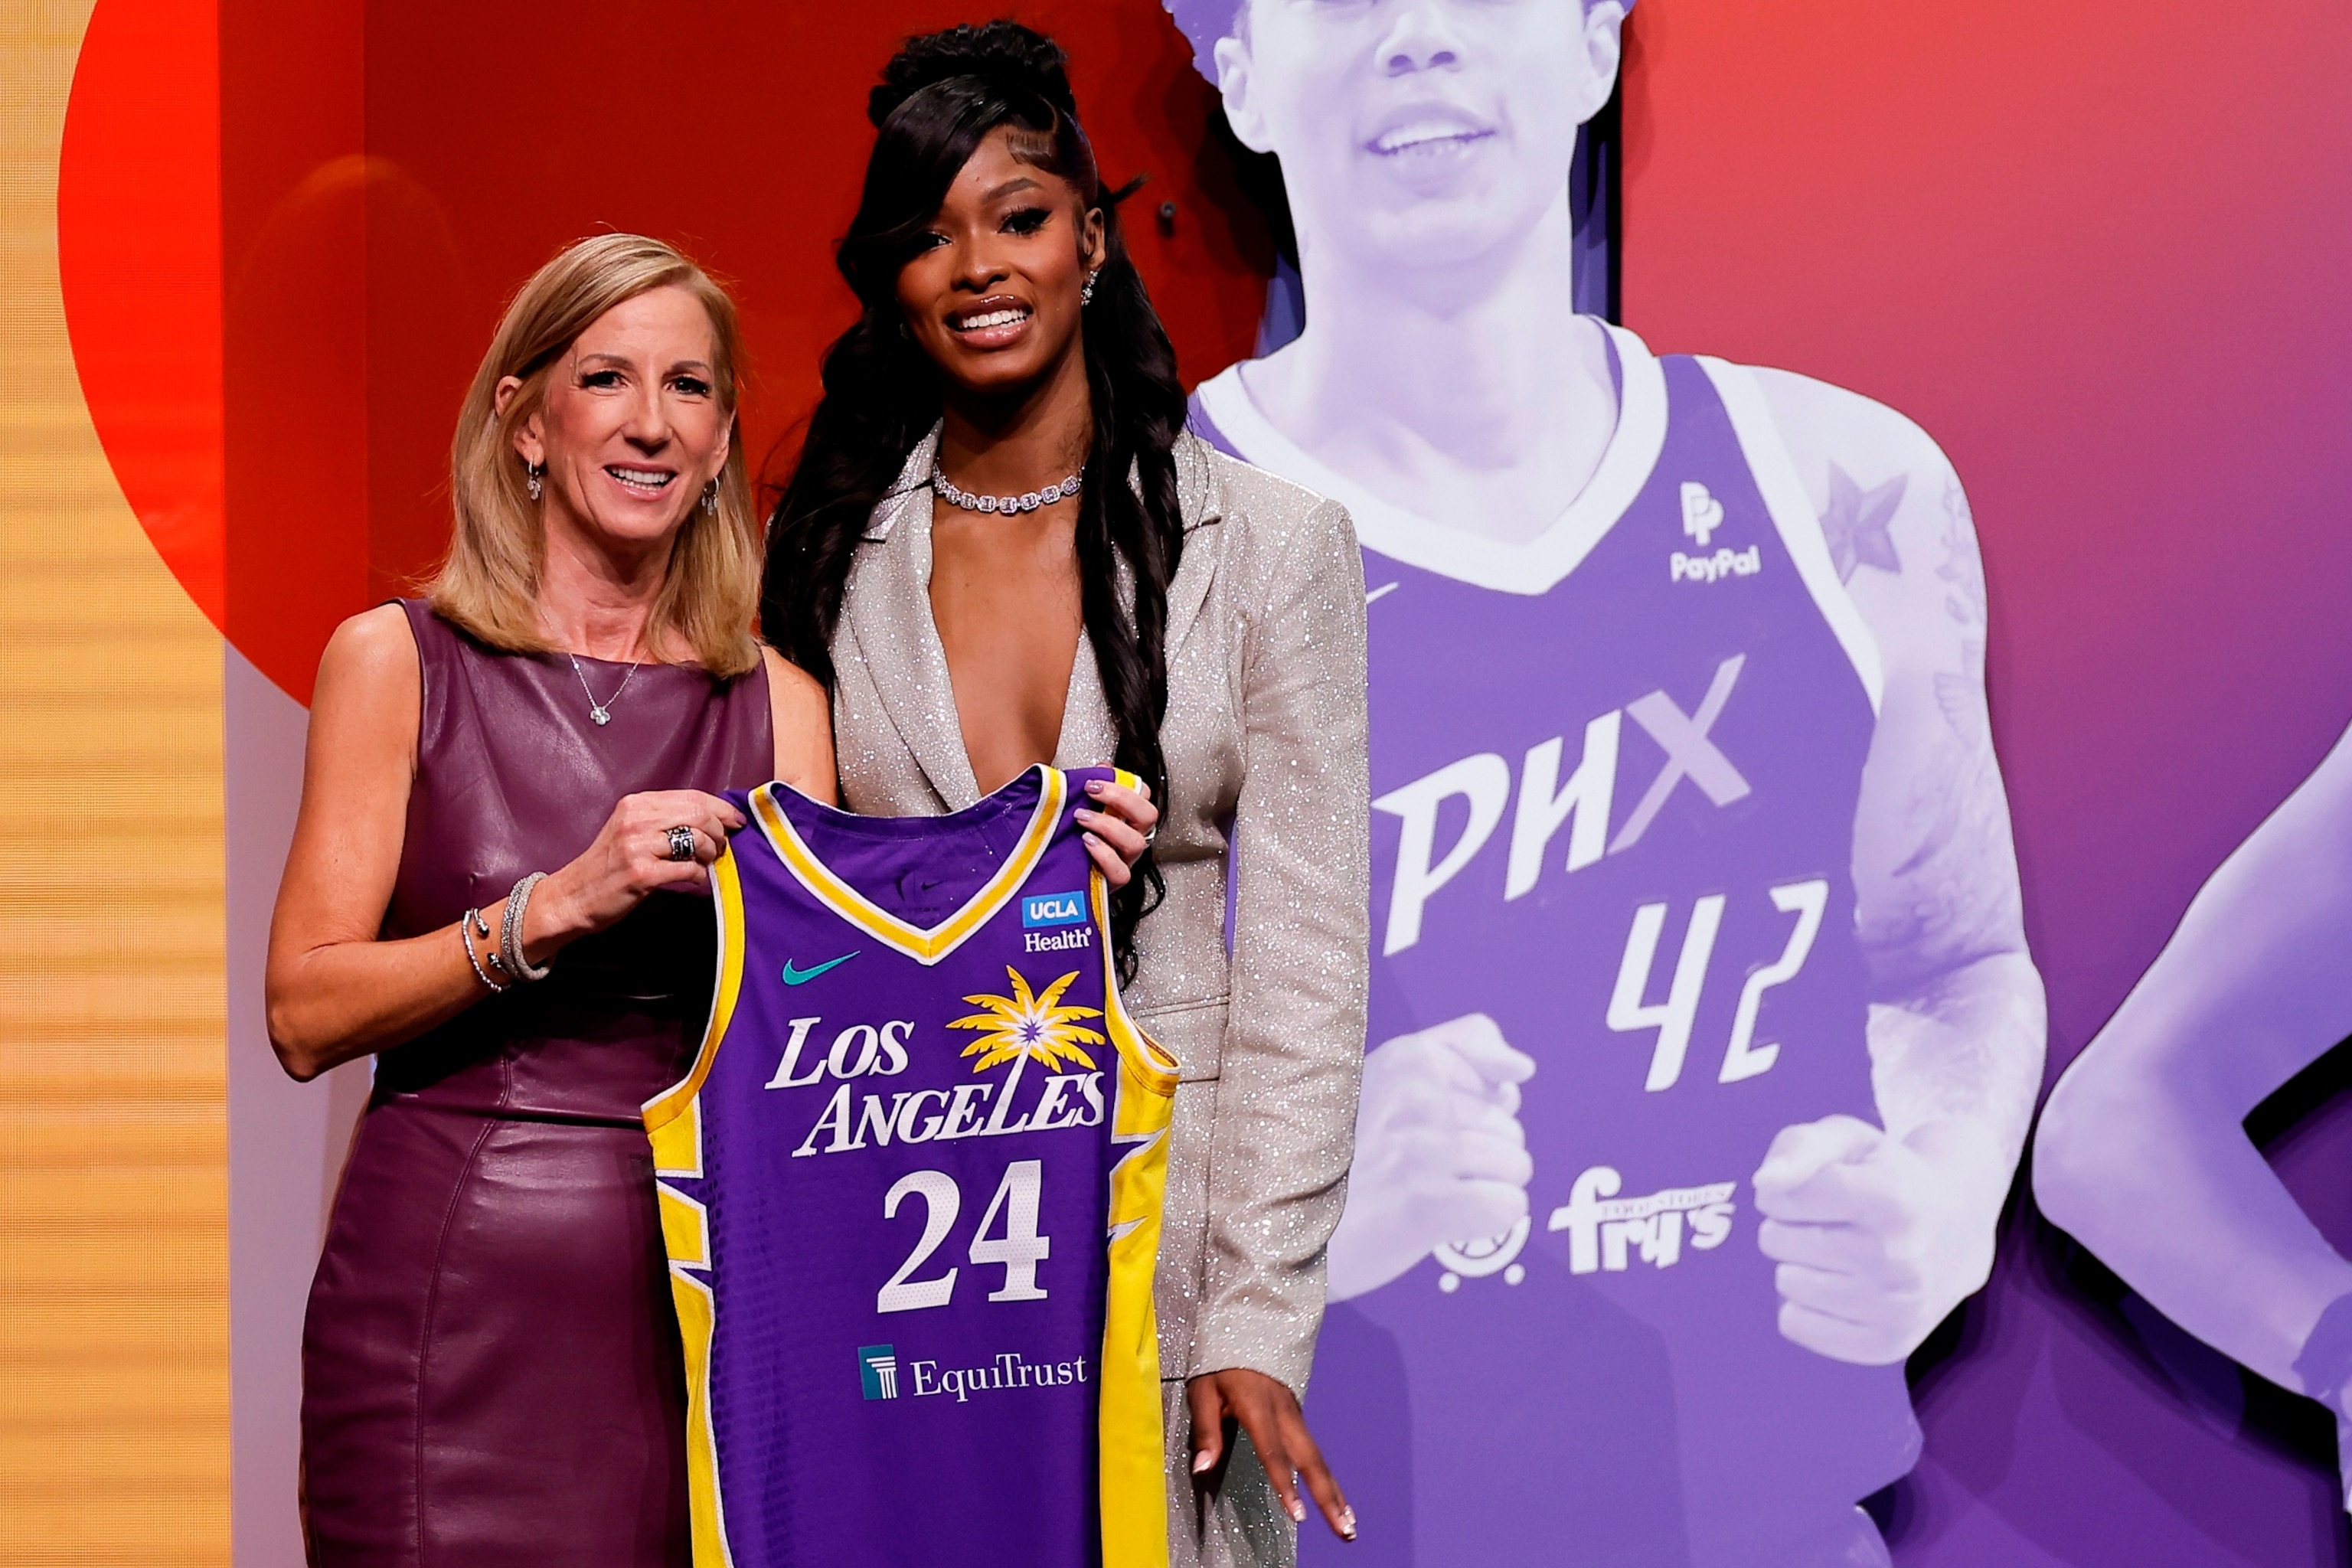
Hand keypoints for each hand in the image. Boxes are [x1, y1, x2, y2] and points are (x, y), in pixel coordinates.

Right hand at [526, 790, 746, 960]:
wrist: (572, 897)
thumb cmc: (608, 866)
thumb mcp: (630, 829)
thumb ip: (663, 819)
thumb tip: (711, 818)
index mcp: (636, 804)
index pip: (692, 796)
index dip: (721, 808)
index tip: (735, 821)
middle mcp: (636, 819)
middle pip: (699, 815)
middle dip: (719, 832)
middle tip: (721, 848)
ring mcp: (638, 846)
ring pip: (697, 840)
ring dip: (711, 854)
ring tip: (705, 863)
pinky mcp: (642, 873)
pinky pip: (688, 869)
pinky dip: (698, 875)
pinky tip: (693, 879)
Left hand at [1075, 775, 1156, 888]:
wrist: (1058, 878)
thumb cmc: (1070, 841)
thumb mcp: (1078, 808)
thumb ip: (1091, 787)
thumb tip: (1102, 768)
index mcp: (1127, 820)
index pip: (1144, 796)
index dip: (1126, 785)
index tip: (1098, 778)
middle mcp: (1130, 839)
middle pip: (1147, 815)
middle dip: (1121, 799)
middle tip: (1093, 791)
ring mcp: (1125, 861)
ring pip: (1135, 842)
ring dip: (1109, 825)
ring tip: (1082, 818)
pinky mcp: (1113, 882)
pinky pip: (1121, 872)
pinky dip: (1104, 855)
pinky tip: (1087, 843)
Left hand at [1187, 1367, 1354, 1542]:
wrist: (1248, 1323)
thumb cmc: (1220, 1361)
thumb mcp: (1203, 1389)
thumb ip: (1205, 1429)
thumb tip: (1202, 1468)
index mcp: (1258, 1408)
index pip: (1274, 1453)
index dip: (1286, 1485)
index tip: (1298, 1514)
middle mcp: (1284, 1413)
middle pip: (1311, 1460)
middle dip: (1328, 1497)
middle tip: (1345, 1529)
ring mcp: (1295, 1413)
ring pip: (1318, 1457)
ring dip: (1335, 1492)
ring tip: (1348, 1524)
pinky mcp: (1297, 1414)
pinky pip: (1314, 1449)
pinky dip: (1327, 1477)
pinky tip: (1334, 1497)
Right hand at [1325, 1013, 1535, 1300]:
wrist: (1285, 1224)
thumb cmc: (1343, 1157)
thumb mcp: (1382, 1081)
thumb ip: (1456, 1052)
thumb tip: (1523, 1070)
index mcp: (1405, 1058)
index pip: (1496, 1065)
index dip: (1483, 1101)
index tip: (1448, 1121)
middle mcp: (1417, 1095)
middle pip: (1510, 1125)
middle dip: (1482, 1152)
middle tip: (1422, 1169)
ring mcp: (1423, 1149)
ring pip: (1516, 1165)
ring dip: (1483, 1188)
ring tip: (1431, 1194)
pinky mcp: (1429, 1205)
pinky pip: (1508, 1206)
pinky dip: (1486, 1220)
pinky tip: (1444, 1220)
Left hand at [1752, 1114, 2008, 1364]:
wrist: (1958, 1229)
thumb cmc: (1885, 1176)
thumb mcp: (1848, 1140)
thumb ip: (1798, 1148)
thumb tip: (1763, 1185)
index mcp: (1892, 1199)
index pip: (1787, 1198)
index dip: (1782, 1191)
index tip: (1808, 1189)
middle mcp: (1900, 1258)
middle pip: (1777, 1241)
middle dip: (1787, 1225)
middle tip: (1828, 1221)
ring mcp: (1897, 1308)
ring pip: (1784, 1283)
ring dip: (1796, 1263)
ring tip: (1836, 1251)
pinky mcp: (1887, 1344)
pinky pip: (1794, 1324)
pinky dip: (1801, 1303)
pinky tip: (1836, 1285)